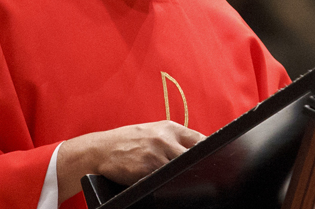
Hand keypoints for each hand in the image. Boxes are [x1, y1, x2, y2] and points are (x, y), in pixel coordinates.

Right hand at [56, 121, 204, 202]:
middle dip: (199, 167)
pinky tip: (166, 186)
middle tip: (202, 176)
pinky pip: (164, 180)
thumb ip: (173, 139)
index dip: (210, 152)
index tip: (215, 162)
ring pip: (181, 170)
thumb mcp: (152, 132)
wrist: (99, 149)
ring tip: (183, 182)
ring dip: (183, 177)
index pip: (201, 140)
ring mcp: (156, 154)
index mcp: (170, 127)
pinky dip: (167, 184)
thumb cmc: (127, 142)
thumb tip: (198, 150)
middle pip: (195, 156)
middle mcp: (165, 139)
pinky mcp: (146, 170)